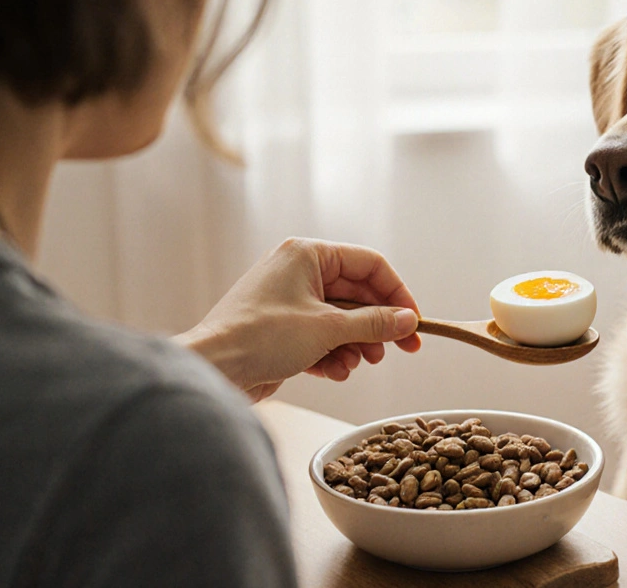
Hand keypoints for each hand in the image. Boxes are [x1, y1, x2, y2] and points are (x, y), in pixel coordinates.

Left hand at [177, 238, 420, 400]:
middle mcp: (298, 272)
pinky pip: (321, 337)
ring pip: (341, 319)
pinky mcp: (282, 329)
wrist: (212, 369)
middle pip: (357, 294)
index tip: (413, 322)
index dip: (397, 293)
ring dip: (355, 344)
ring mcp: (288, 301)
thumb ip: (374, 323)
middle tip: (397, 350)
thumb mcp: (328, 328)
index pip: (369, 264)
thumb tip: (407, 320)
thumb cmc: (260, 337)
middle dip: (376, 325)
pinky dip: (333, 354)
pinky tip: (334, 371)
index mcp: (307, 255)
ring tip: (359, 363)